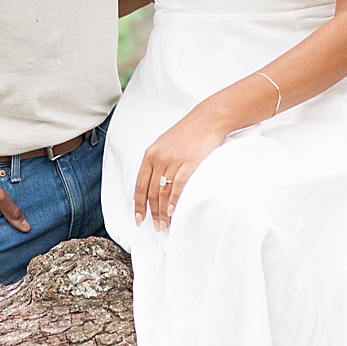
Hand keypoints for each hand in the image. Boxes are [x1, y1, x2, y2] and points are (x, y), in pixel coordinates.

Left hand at [134, 110, 225, 229]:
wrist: (207, 119)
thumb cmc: (188, 133)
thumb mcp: (165, 144)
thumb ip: (157, 162)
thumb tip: (152, 185)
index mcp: (150, 155)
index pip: (140, 185)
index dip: (138, 205)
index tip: (139, 219)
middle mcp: (159, 158)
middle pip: (151, 192)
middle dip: (153, 213)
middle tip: (157, 226)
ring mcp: (174, 160)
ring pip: (164, 192)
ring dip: (163, 212)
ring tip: (166, 224)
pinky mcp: (189, 162)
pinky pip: (178, 186)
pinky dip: (174, 201)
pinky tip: (172, 212)